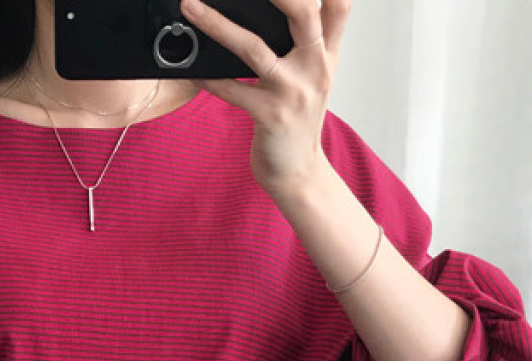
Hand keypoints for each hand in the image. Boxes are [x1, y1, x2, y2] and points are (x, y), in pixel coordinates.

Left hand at [179, 0, 351, 198]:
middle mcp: (315, 68)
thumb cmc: (298, 120)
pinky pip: (231, 90)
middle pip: (303, 14)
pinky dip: (207, 77)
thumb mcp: (313, 77)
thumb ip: (307, 42)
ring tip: (192, 8)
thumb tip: (275, 8)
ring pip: (254, 49)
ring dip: (217, 25)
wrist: (297, 172)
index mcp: (327, 54)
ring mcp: (292, 92)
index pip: (340, 6)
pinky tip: (191, 68)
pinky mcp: (270, 116)